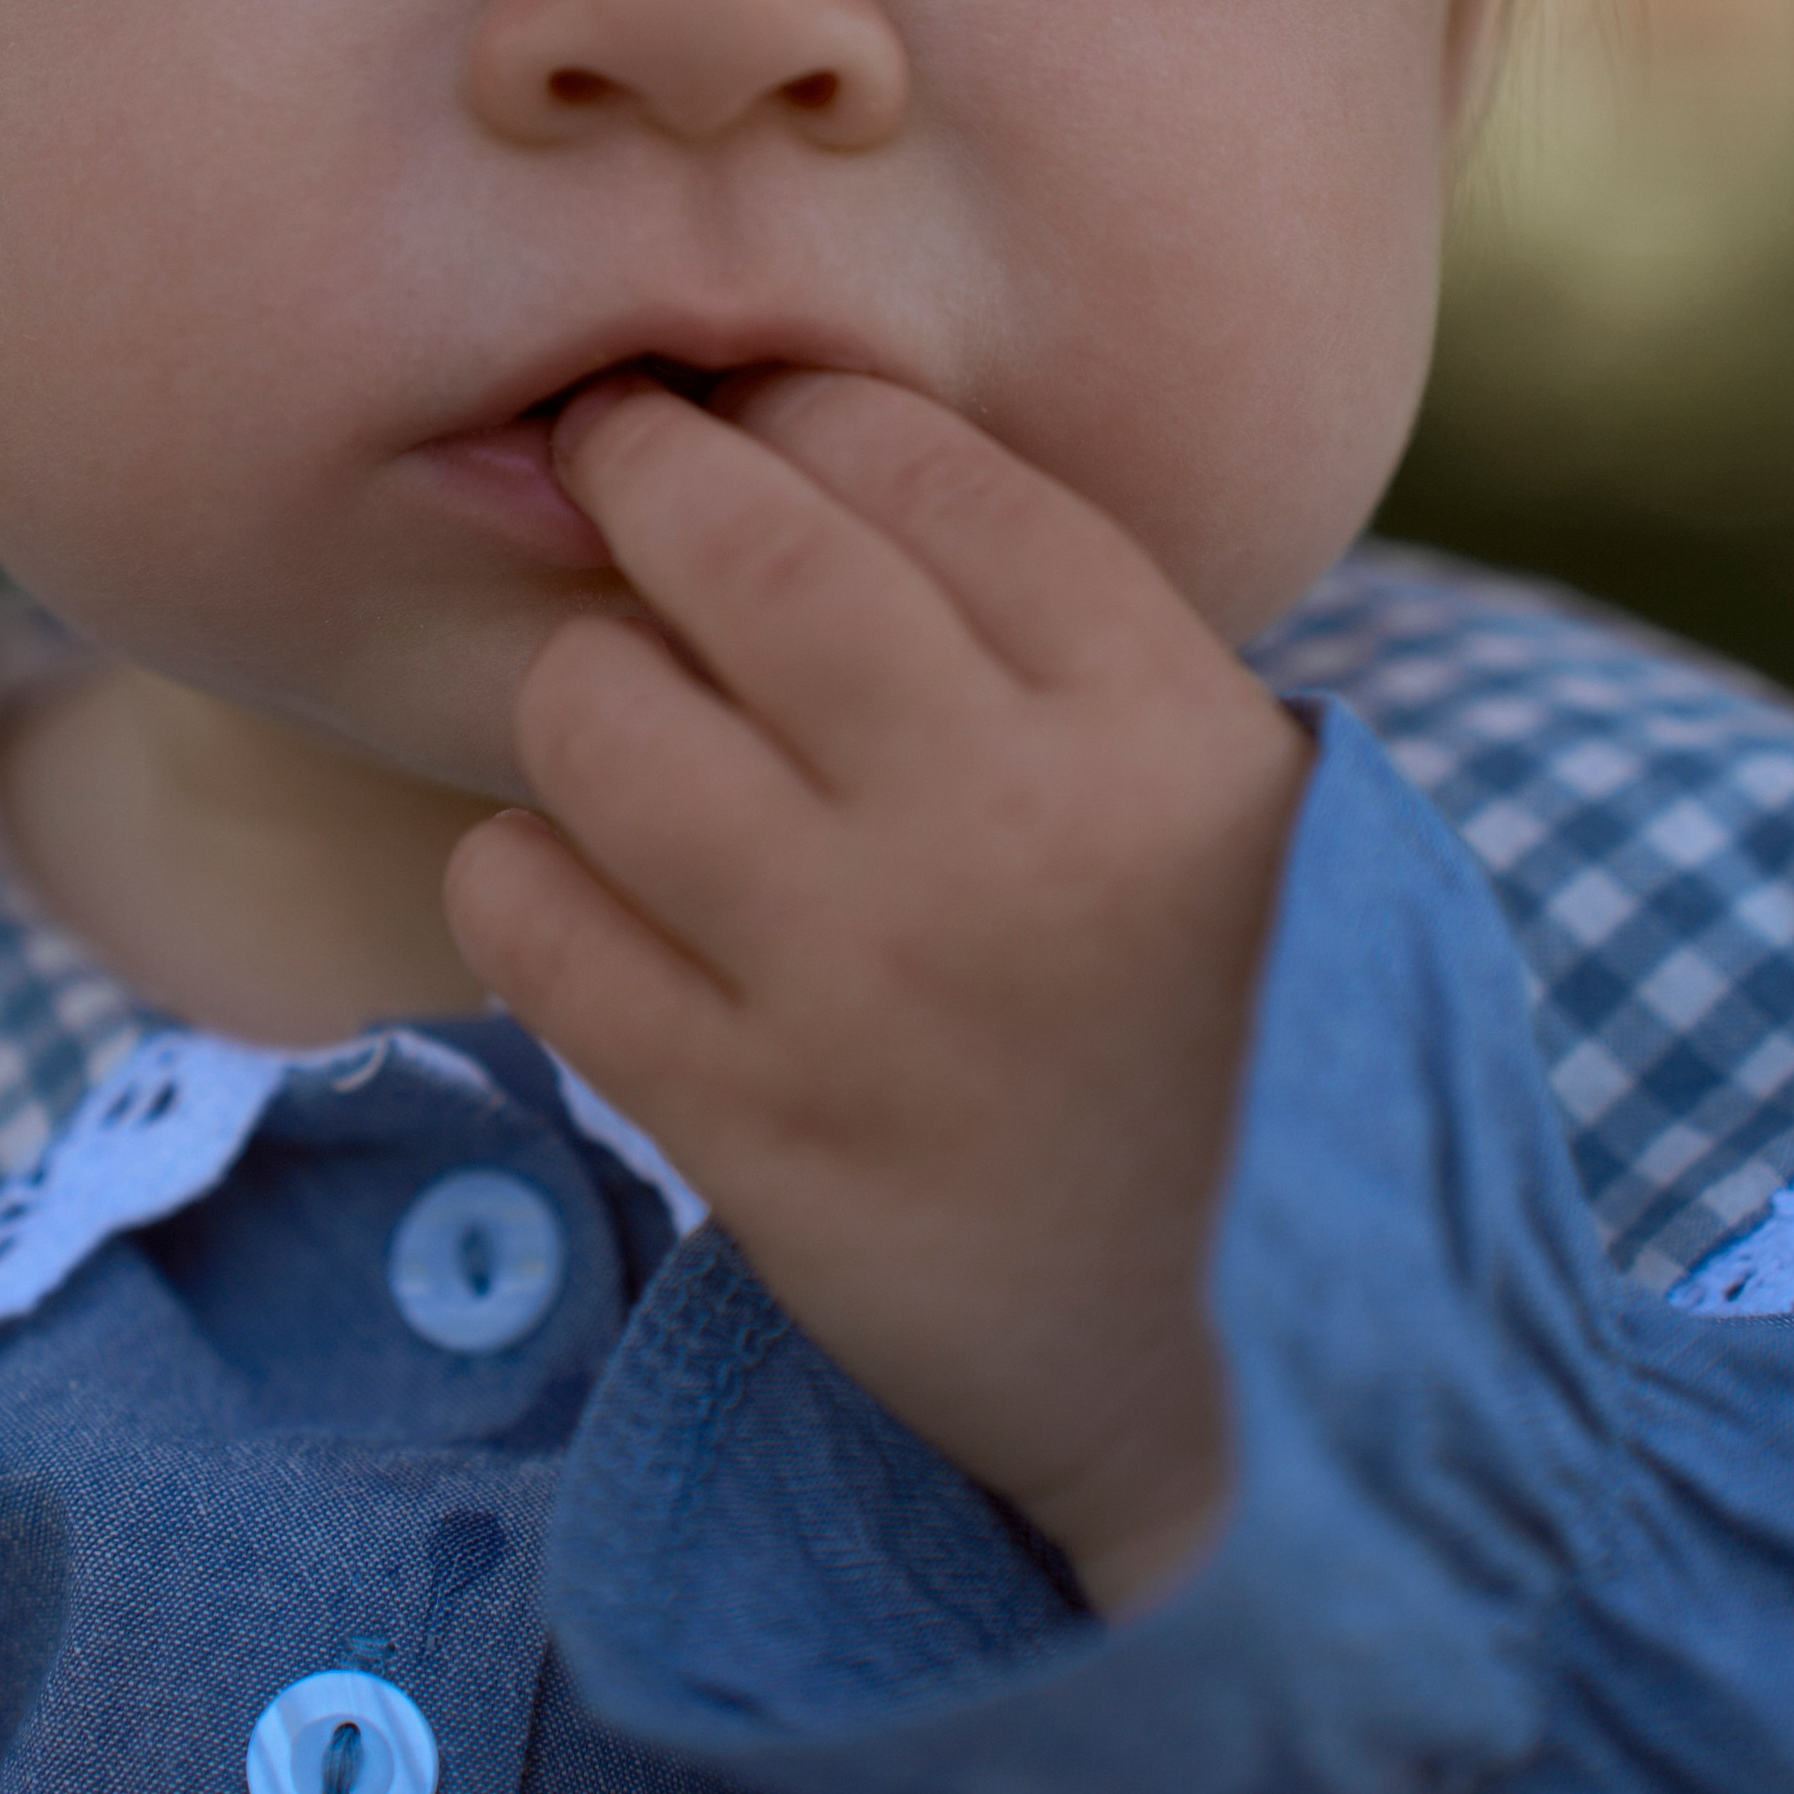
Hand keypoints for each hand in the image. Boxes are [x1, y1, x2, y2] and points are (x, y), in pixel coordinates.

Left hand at [445, 368, 1309, 1614]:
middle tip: (606, 450)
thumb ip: (1094, 648)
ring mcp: (861, 981)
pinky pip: (541, 936)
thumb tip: (857, 472)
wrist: (1275, 1386)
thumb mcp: (1261, 810)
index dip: (802, 407)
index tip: (749, 407)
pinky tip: (560, 877)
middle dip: (643, 464)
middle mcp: (999, 822)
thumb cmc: (1259, 1051)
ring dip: (575, 681)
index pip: (924, 468)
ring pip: (601, 719)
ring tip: (608, 702)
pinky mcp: (755, 1133)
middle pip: (745, 549)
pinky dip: (519, 875)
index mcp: (1156, 722)